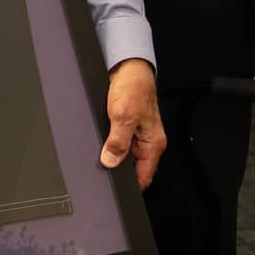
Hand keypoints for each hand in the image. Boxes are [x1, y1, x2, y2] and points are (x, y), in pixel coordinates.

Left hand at [102, 58, 165, 188]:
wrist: (128, 68)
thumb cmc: (133, 87)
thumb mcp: (123, 117)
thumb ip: (118, 142)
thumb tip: (110, 162)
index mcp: (153, 143)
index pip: (144, 176)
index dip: (130, 184)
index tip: (115, 186)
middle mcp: (147, 141)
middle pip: (133, 167)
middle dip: (117, 167)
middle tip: (102, 165)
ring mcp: (137, 134)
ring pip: (123, 154)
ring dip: (112, 153)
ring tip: (102, 147)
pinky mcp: (127, 126)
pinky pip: (118, 142)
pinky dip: (109, 142)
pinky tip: (101, 136)